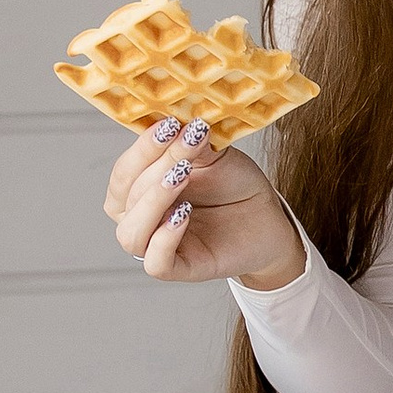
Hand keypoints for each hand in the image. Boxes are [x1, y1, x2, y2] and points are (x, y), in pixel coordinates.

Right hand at [102, 120, 305, 287]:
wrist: (268, 217)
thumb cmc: (234, 186)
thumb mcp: (214, 157)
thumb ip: (192, 145)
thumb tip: (179, 123)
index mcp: (139, 189)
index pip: (124, 172)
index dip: (140, 150)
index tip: (169, 125)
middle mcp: (141, 218)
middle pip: (128, 198)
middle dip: (156, 169)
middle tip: (184, 153)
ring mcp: (158, 246)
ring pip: (131, 234)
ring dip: (152, 203)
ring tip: (181, 179)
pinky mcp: (181, 269)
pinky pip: (156, 263)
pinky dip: (164, 239)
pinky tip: (183, 214)